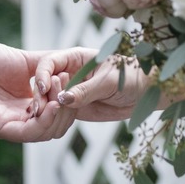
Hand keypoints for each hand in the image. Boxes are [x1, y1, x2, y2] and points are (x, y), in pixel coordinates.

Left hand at [0, 41, 78, 142]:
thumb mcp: (28, 63)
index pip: (57, 115)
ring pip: (45, 133)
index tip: (70, 81)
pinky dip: (44, 122)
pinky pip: (29, 133)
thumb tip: (71, 69)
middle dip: (66, 108)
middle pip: (55, 127)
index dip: (68, 101)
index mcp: (27, 107)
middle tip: (64, 85)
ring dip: (58, 114)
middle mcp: (20, 120)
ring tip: (58, 93)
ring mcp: (10, 126)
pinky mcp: (0, 128)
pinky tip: (52, 105)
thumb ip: (49, 68)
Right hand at [33, 49, 151, 121]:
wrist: (144, 94)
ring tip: (44, 120)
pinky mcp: (74, 108)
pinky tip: (51, 126)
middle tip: (40, 110)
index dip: (42, 74)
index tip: (43, 89)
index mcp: (75, 58)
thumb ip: (86, 90)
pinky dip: (53, 120)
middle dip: (40, 95)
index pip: (49, 62)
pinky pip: (58, 114)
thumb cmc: (130, 77)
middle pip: (44, 82)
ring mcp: (70, 91)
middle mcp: (69, 73)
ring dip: (44, 110)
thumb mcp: (109, 82)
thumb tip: (62, 98)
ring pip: (48, 100)